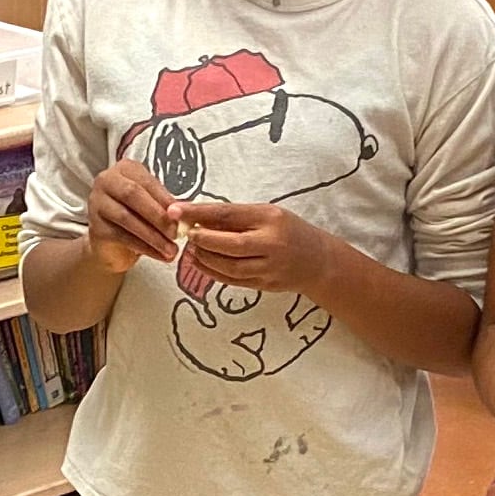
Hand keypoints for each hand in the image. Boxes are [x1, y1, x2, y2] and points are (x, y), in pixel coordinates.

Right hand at [85, 157, 180, 274]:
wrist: (113, 245)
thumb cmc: (136, 218)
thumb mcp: (152, 206)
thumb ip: (165, 205)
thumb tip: (184, 213)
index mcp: (125, 169)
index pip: (146, 181)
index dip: (165, 200)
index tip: (182, 215)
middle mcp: (107, 181)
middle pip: (133, 195)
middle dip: (158, 216)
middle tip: (176, 232)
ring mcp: (97, 203)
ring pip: (127, 217)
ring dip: (153, 235)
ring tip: (170, 248)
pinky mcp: (95, 227)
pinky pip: (121, 236)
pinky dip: (143, 247)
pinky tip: (158, 254)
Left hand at [165, 200, 329, 297]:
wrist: (319, 262)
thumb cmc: (289, 231)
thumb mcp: (268, 214)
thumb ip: (237, 216)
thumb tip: (198, 217)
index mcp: (270, 219)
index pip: (227, 214)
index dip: (198, 213)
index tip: (176, 210)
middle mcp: (271, 244)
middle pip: (228, 244)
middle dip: (202, 239)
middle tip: (186, 233)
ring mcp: (268, 268)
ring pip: (227, 266)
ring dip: (204, 257)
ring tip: (193, 247)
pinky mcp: (264, 285)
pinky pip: (231, 280)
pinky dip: (211, 271)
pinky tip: (200, 262)